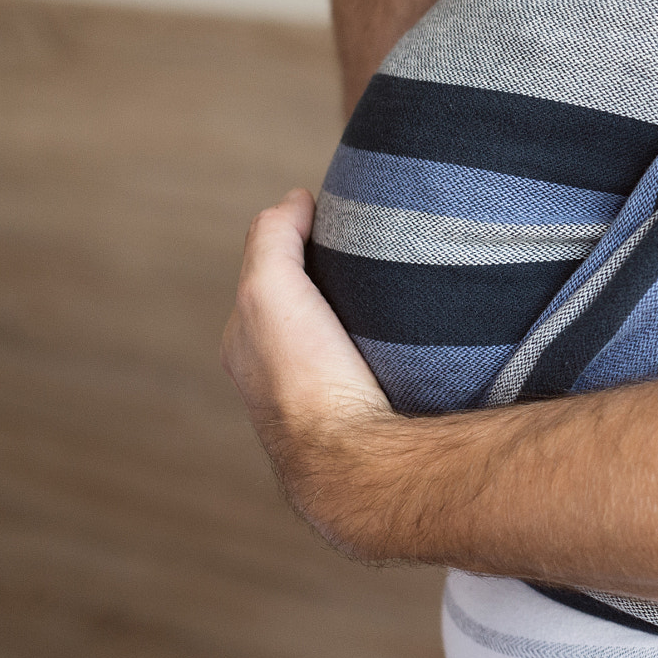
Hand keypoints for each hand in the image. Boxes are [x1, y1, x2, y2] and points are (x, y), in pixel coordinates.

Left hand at [221, 189, 395, 551]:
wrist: (352, 458)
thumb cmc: (305, 377)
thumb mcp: (267, 288)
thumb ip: (273, 237)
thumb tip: (296, 199)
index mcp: (245, 345)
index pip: (267, 276)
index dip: (296, 242)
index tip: (334, 218)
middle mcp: (275, 376)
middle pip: (304, 308)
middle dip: (329, 280)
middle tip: (372, 250)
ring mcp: (320, 400)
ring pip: (340, 339)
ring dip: (362, 315)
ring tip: (400, 289)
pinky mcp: (363, 417)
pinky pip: (371, 366)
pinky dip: (386, 344)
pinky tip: (412, 336)